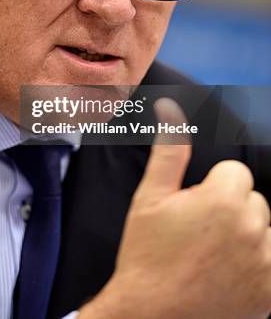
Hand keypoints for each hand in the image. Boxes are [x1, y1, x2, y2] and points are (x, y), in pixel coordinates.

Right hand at [79, 98, 270, 318]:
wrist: (150, 315)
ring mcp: (265, 264)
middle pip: (253, 200)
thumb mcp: (151, 197)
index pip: (236, 174)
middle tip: (199, 233)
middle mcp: (253, 229)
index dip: (211, 188)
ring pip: (264, 231)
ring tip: (212, 255)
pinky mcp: (270, 293)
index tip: (193, 209)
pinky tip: (227, 274)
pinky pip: (270, 261)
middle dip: (231, 210)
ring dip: (246, 237)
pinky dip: (256, 265)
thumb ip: (169, 150)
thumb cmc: (147, 254)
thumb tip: (170, 108)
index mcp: (225, 200)